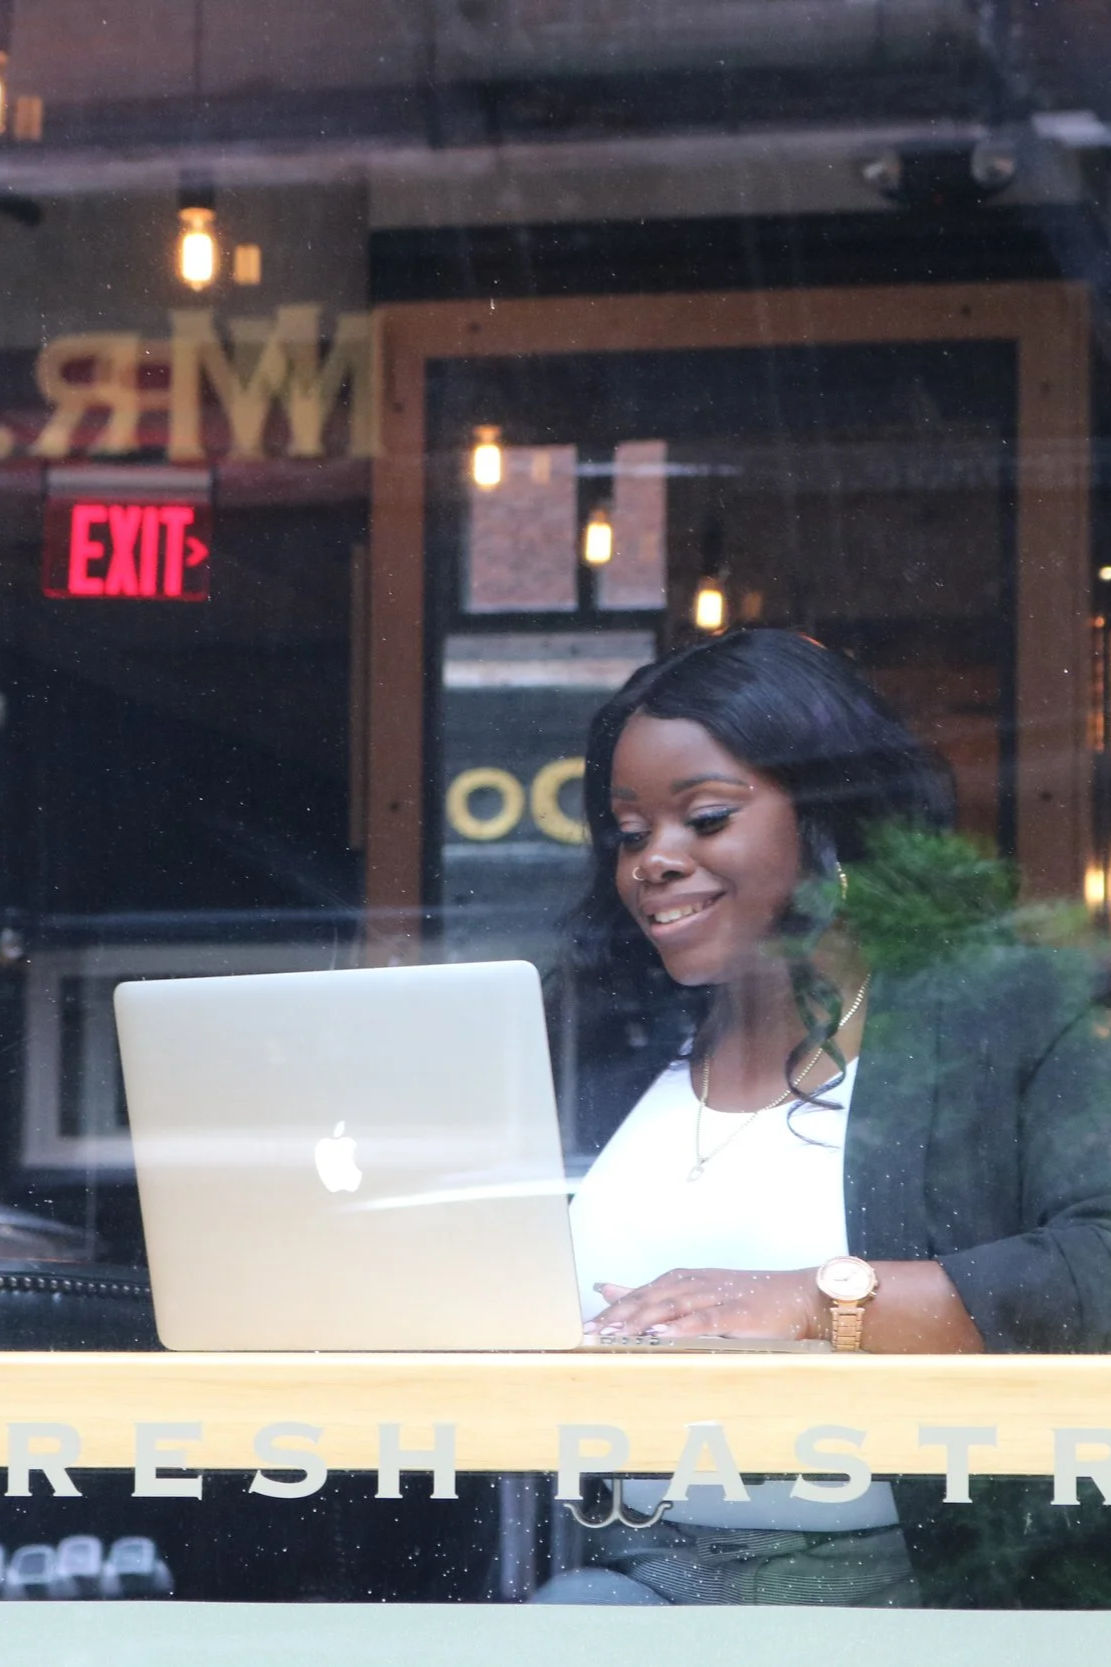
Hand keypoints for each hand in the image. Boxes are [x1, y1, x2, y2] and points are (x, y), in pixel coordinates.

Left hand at [583, 1267, 823, 1340]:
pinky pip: (706, 1319)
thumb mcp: (692, 1292)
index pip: (641, 1293)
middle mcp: (696, 1283)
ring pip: (673, 1305)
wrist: (796, 1297)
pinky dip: (684, 1326)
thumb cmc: (744, 1299)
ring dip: (643, 1319)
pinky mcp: (738, 1313)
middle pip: (651, 1298)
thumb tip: (608, 1288)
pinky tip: (665, 1334)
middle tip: (593, 1332)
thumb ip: (649, 1294)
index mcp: (683, 1279)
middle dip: (619, 1315)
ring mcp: (717, 1296)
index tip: (587, 1326)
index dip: (613, 1309)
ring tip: (617, 1333)